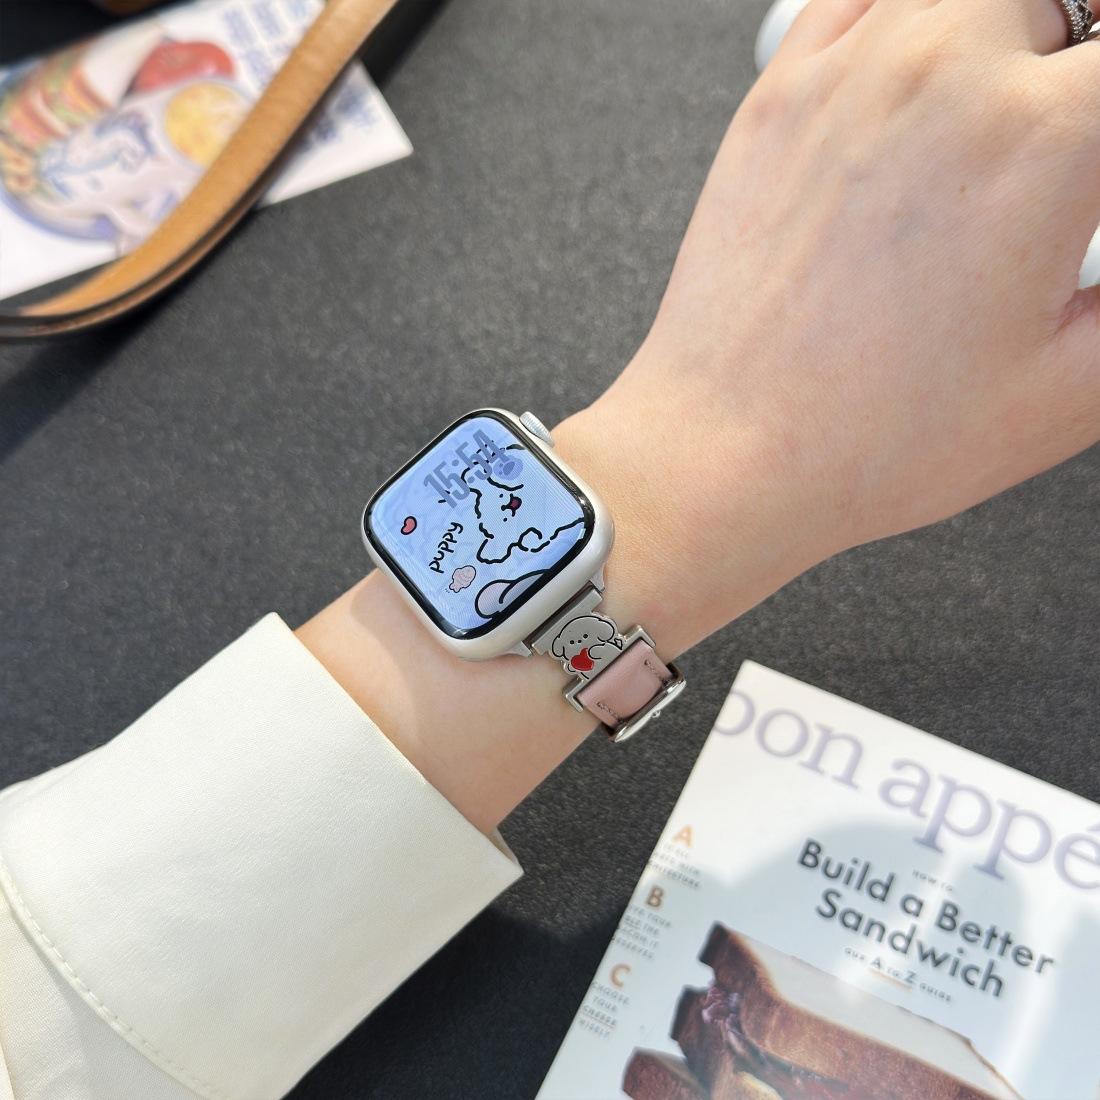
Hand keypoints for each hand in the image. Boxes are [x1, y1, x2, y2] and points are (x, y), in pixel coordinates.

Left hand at [301, 0, 1099, 829]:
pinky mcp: (776, 95)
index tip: (1086, 186)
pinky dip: (908, 17)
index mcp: (1040, 139)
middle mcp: (941, 76)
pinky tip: (913, 82)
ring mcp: (847, 75)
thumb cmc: (865, 438)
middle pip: (1062, 14)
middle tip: (1052, 170)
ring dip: (1003, 42)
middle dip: (1073, 83)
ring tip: (990, 132)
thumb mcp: (1069, 391)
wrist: (726, 453)